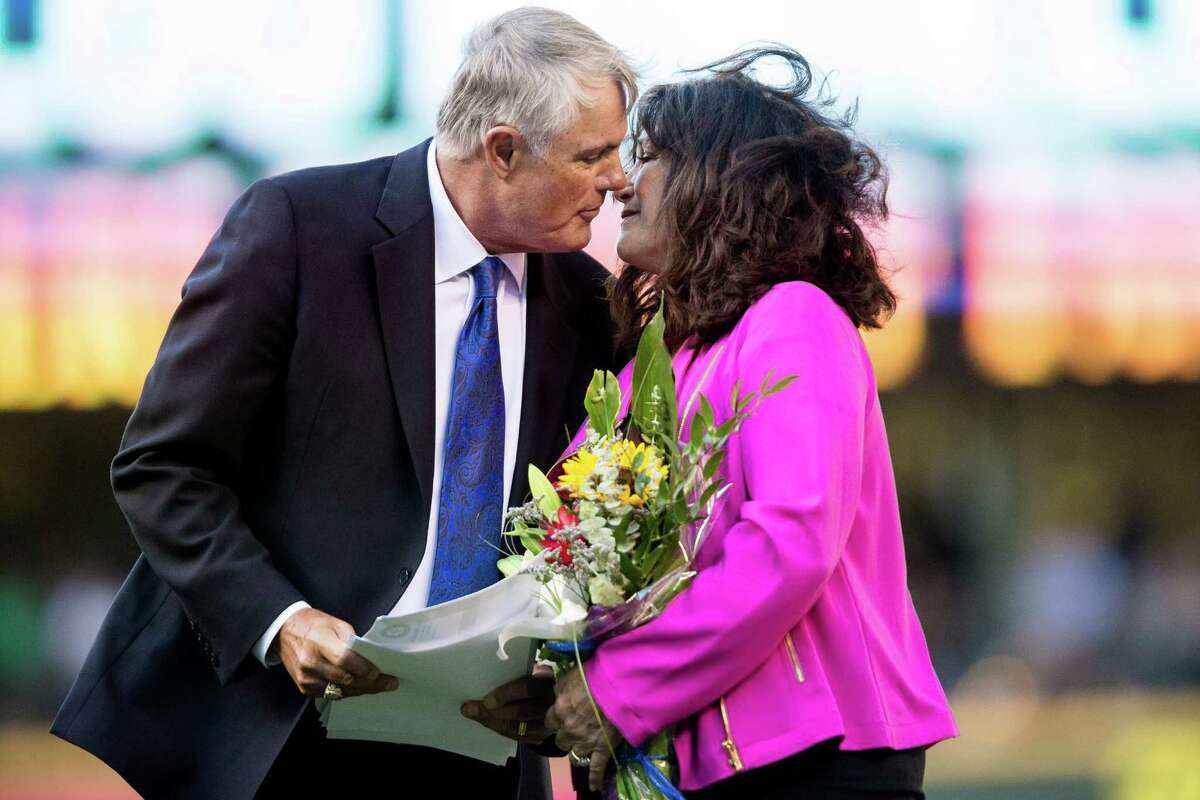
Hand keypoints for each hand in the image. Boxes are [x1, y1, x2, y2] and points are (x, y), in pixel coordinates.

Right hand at [275, 607, 398, 697]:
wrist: (285, 631)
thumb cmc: (314, 624)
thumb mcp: (336, 624)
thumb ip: (353, 642)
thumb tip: (371, 658)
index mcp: (319, 642)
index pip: (344, 660)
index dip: (364, 669)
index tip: (381, 673)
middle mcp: (311, 664)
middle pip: (345, 680)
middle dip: (370, 683)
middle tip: (390, 683)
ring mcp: (306, 679)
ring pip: (340, 691)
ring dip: (361, 690)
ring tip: (379, 686)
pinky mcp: (304, 688)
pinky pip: (331, 694)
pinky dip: (347, 691)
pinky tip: (359, 687)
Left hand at [461, 665, 554, 743]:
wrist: (566, 701)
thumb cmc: (544, 679)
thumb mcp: (539, 670)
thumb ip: (524, 672)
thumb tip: (496, 671)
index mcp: (550, 683)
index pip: (527, 689)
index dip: (505, 695)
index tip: (486, 700)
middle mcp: (551, 706)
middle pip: (518, 712)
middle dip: (490, 712)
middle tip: (469, 709)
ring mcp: (548, 724)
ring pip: (516, 727)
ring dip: (491, 722)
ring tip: (474, 716)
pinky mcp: (542, 736)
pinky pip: (518, 736)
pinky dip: (501, 730)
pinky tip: (488, 724)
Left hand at [544, 667, 621, 790]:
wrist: (618, 689)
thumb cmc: (594, 678)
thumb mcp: (570, 676)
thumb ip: (559, 688)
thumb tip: (555, 693)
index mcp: (559, 710)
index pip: (549, 721)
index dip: (555, 719)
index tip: (560, 716)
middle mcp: (569, 729)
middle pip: (560, 740)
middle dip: (565, 735)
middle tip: (573, 729)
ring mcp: (585, 742)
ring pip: (574, 754)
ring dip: (577, 750)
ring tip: (581, 747)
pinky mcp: (602, 749)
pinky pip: (597, 768)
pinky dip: (595, 779)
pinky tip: (593, 787)